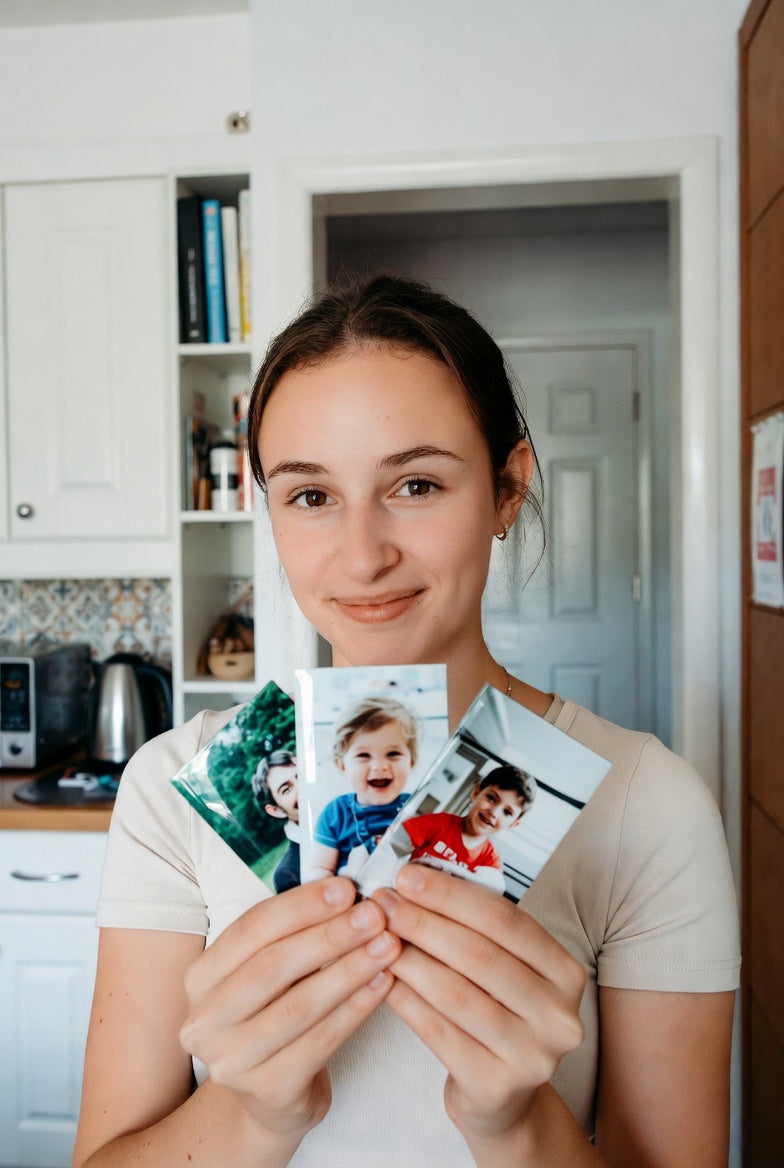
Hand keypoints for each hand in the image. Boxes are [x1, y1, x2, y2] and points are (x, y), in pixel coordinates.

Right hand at [180, 877, 400, 1142]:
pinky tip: (383, 985)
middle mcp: (205, 1020)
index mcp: (201, 977)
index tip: (347, 888)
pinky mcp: (267, 1091)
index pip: (251, 929)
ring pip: (299, 1006)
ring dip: (350, 970)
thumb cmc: (275, 1015)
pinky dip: (356, 1009)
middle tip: (375, 915)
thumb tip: (345, 889)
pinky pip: (320, 1042)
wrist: (271, 1096)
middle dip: (330, 936)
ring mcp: (231, 1061)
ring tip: (388, 946)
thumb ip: (294, 933)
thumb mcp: (269, 972)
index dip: (301, 905)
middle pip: (273, 966)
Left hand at [372, 864, 585, 1150]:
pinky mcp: (496, 1086)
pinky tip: (383, 980)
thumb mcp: (505, 968)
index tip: (407, 876)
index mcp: (566, 972)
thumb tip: (413, 882)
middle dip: (423, 923)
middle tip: (383, 904)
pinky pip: (438, 1032)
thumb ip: (474, 930)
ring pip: (455, 994)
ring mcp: (532, 1055)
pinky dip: (406, 1001)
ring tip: (377, 938)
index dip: (451, 895)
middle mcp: (558, 1015)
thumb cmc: (497, 1014)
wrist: (503, 1097)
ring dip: (408, 959)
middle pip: (479, 955)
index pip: (505, 919)